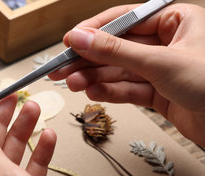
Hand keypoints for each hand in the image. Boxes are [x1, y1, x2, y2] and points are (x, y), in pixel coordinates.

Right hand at [49, 3, 204, 145]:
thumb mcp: (160, 62)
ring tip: (72, 84)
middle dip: (89, 60)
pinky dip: (110, 92)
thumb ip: (116, 51)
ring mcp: (162, 70)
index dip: (94, 32)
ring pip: (120, 71)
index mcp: (174, 20)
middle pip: (117, 48)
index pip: (124, 20)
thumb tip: (80, 39)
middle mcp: (167, 43)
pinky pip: (129, 89)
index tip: (69, 42)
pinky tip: (92, 93)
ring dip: (95, 78)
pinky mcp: (160, 94)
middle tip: (61, 68)